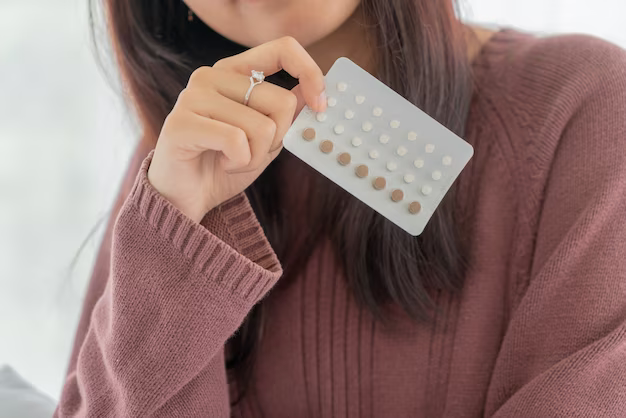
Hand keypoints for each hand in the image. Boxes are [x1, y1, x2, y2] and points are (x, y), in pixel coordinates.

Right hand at [147, 36, 326, 222]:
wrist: (186, 198)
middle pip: (282, 101)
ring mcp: (193, 96)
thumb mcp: (266, 139)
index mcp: (233, 72)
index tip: (320, 106)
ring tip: (232, 161)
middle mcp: (211, 76)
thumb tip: (315, 91)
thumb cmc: (223, 166)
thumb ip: (286, 113)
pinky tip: (221, 163)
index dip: (310, 73)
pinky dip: (239, 163)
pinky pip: (237, 141)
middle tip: (251, 151)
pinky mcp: (181, 123)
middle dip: (277, 139)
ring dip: (256, 157)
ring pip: (263, 126)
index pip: (282, 49)